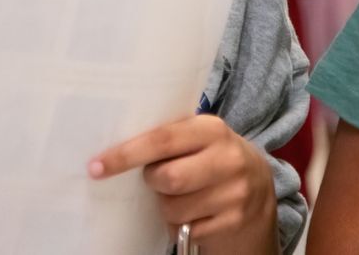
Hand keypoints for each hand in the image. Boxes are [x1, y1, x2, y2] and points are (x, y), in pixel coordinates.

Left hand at [90, 114, 277, 252]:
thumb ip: (170, 137)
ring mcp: (234, 193)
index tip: (97, 166)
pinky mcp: (233, 221)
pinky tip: (196, 213)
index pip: (161, 140)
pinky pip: (188, 230)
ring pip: (174, 208)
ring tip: (181, 196)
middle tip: (156, 178)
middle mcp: (228, 159)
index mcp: (212, 129)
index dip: (126, 154)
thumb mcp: (200, 139)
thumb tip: (115, 144)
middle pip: (167, 178)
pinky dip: (182, 226)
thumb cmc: (214, 159)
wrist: (261, 190)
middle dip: (153, 182)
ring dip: (167, 207)